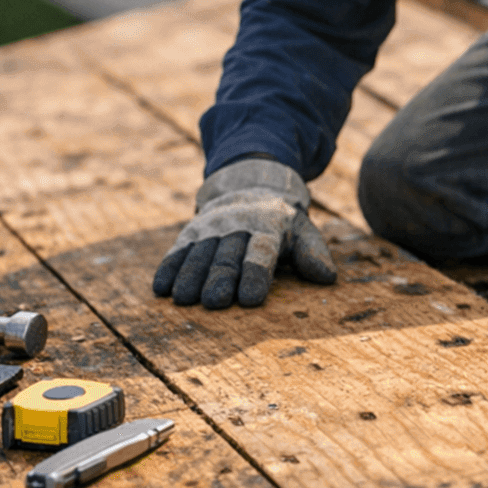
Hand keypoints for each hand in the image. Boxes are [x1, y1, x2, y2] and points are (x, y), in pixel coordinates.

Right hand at [152, 158, 335, 307]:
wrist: (249, 185)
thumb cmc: (281, 223)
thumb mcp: (303, 230)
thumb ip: (313, 253)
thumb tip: (327, 277)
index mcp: (268, 227)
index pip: (262, 252)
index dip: (256, 274)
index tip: (251, 299)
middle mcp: (237, 226)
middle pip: (228, 255)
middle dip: (220, 278)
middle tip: (214, 302)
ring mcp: (212, 227)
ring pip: (200, 253)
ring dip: (190, 276)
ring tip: (184, 300)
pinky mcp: (192, 231)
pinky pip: (179, 249)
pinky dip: (169, 267)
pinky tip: (161, 288)